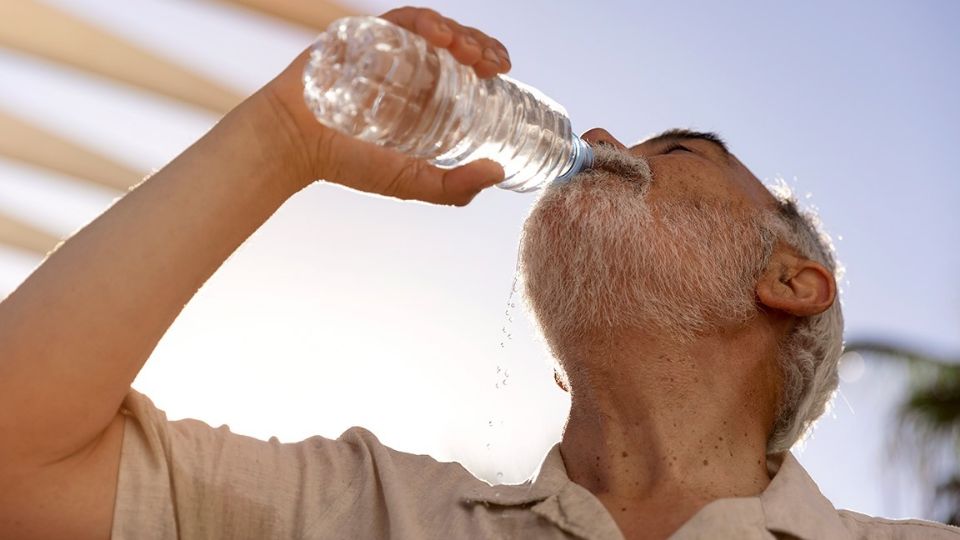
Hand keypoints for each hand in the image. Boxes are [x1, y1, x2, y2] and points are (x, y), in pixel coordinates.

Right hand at [258, 6, 512, 205]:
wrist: (294, 145)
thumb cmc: (347, 164)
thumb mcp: (410, 181)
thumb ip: (452, 187)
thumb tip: (498, 174)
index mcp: (422, 93)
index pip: (464, 66)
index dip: (487, 59)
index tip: (503, 70)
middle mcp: (407, 67)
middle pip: (454, 43)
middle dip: (479, 45)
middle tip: (493, 64)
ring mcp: (384, 49)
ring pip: (432, 27)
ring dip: (458, 32)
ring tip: (471, 52)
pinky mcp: (361, 35)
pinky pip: (398, 19)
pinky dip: (423, 21)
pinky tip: (439, 35)